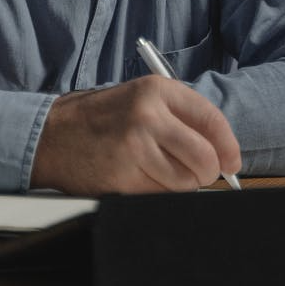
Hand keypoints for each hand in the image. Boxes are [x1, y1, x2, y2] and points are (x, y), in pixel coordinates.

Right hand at [30, 75, 240, 194]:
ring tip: (157, 169)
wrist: (53, 134)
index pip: (212, 120)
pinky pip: (161, 195)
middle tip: (196, 172)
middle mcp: (148, 115)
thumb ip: (182, 118)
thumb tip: (223, 152)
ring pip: (185, 182)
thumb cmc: (103, 118)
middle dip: (206, 172)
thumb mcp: (143, 99)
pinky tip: (139, 176)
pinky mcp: (123, 176)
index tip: (231, 162)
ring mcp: (134, 147)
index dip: (228, 147)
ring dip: (180, 184)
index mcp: (157, 90)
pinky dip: (158, 192)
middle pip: (204, 158)